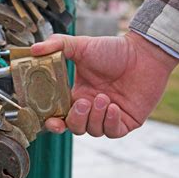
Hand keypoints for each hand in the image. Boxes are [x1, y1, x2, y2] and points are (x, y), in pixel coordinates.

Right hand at [31, 31, 178, 137]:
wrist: (144, 53)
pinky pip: (112, 132)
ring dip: (96, 117)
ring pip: (93, 131)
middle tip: (84, 103)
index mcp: (77, 96)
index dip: (54, 124)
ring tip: (104, 97)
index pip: (60, 117)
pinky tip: (114, 107)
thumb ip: (57, 45)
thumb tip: (33, 49)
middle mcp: (91, 108)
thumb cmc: (114, 50)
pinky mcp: (125, 121)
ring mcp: (108, 116)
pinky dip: (110, 122)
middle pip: (75, 128)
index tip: (52, 122)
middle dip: (76, 119)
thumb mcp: (81, 46)